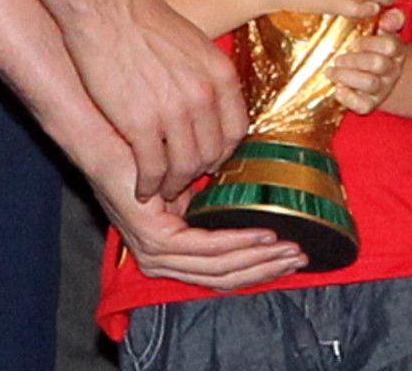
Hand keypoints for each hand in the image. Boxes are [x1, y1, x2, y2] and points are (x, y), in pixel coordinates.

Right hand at [66, 0, 248, 201]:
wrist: (108, 8)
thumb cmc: (144, 21)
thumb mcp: (193, 44)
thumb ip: (205, 76)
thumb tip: (209, 105)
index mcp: (220, 75)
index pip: (236, 131)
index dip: (222, 153)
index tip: (208, 161)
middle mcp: (203, 95)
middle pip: (211, 154)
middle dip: (197, 173)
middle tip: (182, 181)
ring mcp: (174, 111)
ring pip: (184, 167)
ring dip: (173, 184)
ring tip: (161, 188)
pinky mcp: (141, 123)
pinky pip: (153, 168)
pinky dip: (148, 184)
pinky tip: (141, 186)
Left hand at [91, 156, 308, 290]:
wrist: (111, 136)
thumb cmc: (148, 152)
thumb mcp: (187, 180)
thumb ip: (210, 198)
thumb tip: (249, 197)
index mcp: (171, 250)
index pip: (221, 271)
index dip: (259, 265)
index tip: (292, 253)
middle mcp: (162, 260)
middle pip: (225, 277)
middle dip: (267, 268)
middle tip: (299, 256)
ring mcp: (157, 253)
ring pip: (219, 268)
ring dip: (259, 259)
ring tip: (289, 246)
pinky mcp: (156, 239)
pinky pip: (205, 248)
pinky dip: (239, 243)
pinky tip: (263, 234)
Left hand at [327, 7, 406, 114]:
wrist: (375, 75)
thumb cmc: (374, 48)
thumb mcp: (382, 31)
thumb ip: (391, 19)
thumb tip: (387, 19)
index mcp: (396, 51)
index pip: (389, 45)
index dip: (369, 43)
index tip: (353, 43)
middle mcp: (392, 70)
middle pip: (378, 64)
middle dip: (354, 60)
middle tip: (338, 58)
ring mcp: (382, 89)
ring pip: (370, 84)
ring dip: (347, 76)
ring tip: (331, 71)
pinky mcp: (371, 104)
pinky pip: (364, 105)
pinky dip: (348, 98)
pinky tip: (338, 89)